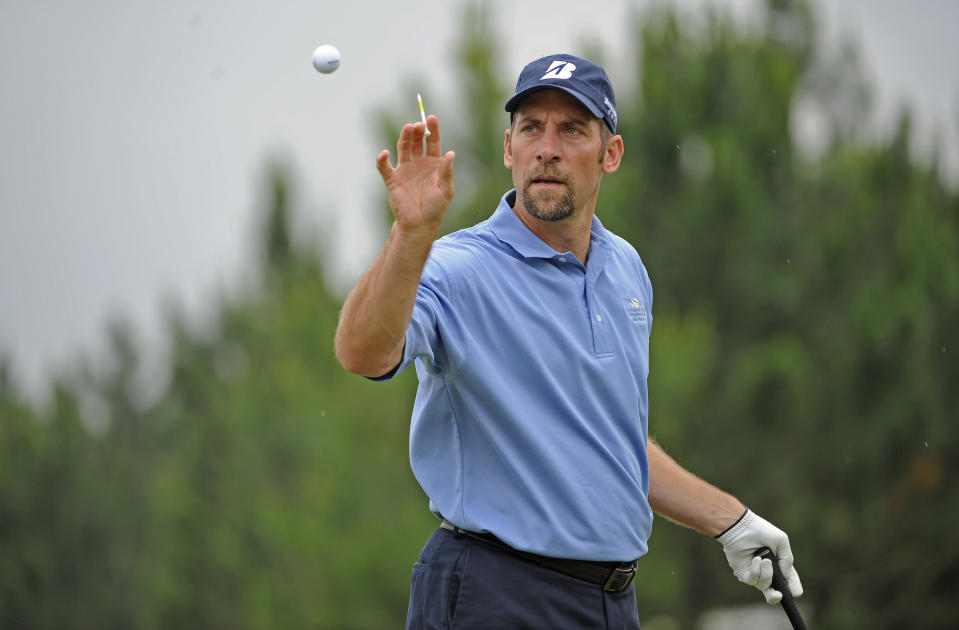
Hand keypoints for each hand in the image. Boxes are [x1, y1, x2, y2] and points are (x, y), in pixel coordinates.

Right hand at [376, 115, 454, 235]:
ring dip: (404, 138)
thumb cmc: (436, 207)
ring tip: (408, 129)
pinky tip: (385, 153)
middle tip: (419, 124)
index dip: (432, 129)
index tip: (432, 118)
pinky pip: (384, 167)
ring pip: (402, 148)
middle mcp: (418, 163)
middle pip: (416, 141)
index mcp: (433, 163)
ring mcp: (405, 170)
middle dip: (417, 131)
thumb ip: (447, 171)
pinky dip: (382, 160)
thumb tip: (451, 154)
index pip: (432, 141)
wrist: (420, 225)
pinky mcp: (392, 180)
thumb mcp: (446, 189)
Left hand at [716, 509, 802, 603]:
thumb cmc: (761, 530)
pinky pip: (752, 580)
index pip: (788, 579)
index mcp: (778, 563)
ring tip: (765, 560)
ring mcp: (755, 573)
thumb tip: (786, 577)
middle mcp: (766, 570)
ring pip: (764, 585)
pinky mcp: (743, 573)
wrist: (741, 526)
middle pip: (773, 591)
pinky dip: (757, 571)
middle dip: (776, 596)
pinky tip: (756, 559)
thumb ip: (787, 559)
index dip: (793, 586)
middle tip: (780, 595)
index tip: (797, 593)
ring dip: (767, 574)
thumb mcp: (781, 541)